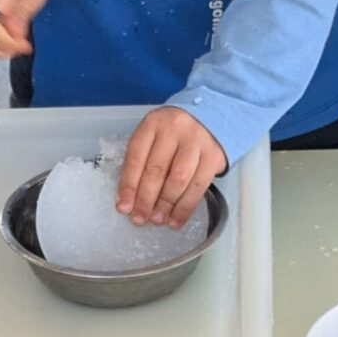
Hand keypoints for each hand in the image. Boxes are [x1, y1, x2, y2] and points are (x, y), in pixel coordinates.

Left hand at [119, 106, 226, 228]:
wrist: (212, 116)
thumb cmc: (174, 133)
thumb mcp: (153, 136)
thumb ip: (141, 161)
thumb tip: (128, 200)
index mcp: (153, 124)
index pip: (136, 157)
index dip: (128, 185)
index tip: (123, 207)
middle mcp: (175, 130)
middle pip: (156, 170)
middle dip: (146, 200)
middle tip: (139, 219)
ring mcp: (196, 142)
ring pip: (178, 180)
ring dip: (166, 205)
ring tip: (157, 220)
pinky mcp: (214, 156)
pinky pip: (198, 186)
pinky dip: (185, 207)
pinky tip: (176, 219)